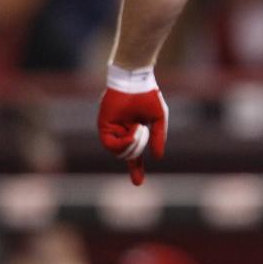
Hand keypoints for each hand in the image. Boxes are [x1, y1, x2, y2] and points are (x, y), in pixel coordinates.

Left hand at [97, 69, 167, 185]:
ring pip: (118, 152)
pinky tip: (132, 133)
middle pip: (127, 155)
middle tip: (144, 133)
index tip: (138, 183)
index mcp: (134, 132)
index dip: (136, 169)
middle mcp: (122, 133)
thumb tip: (158, 157)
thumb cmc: (148, 96)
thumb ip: (158, 138)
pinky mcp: (104, 125)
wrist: (135, 80)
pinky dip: (122, 143)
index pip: (134, 155)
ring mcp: (112, 129)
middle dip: (138, 150)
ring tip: (139, 130)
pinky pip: (110, 144)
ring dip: (131, 146)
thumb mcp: (158, 119)